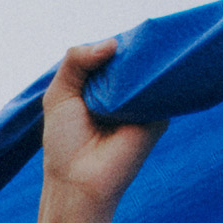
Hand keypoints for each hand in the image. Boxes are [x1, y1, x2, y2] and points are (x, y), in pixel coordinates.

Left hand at [41, 38, 164, 222]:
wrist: (79, 183)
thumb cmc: (63, 144)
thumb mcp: (59, 94)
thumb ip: (75, 61)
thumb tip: (112, 43)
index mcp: (102, 87)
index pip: (115, 52)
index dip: (114, 43)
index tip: (112, 42)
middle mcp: (125, 92)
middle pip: (136, 56)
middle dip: (133, 46)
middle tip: (134, 39)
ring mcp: (143, 103)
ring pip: (152, 69)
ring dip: (147, 58)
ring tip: (146, 50)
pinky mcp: (159, 116)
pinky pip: (164, 88)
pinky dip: (159, 76)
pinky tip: (154, 69)